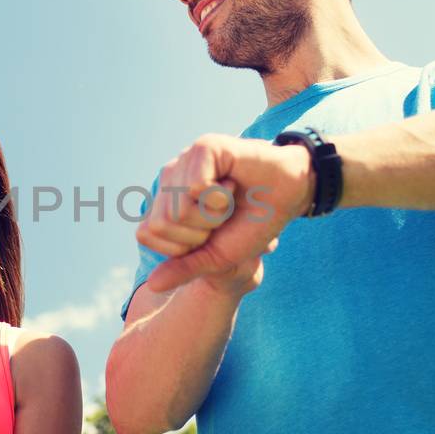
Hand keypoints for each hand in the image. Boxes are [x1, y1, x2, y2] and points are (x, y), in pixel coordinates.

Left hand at [139, 134, 310, 292]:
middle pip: (162, 224)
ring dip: (214, 214)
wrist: (288, 199)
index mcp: (165, 202)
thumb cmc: (251, 225)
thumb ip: (185, 269)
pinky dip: (220, 197)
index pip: (147, 234)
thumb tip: (152, 285)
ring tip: (229, 198)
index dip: (183, 245)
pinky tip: (232, 183)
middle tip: (223, 214)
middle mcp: (169, 179)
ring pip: (178, 208)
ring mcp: (184, 161)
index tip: (210, 231)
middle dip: (200, 231)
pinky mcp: (204, 148)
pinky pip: (196, 187)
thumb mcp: (216, 257)